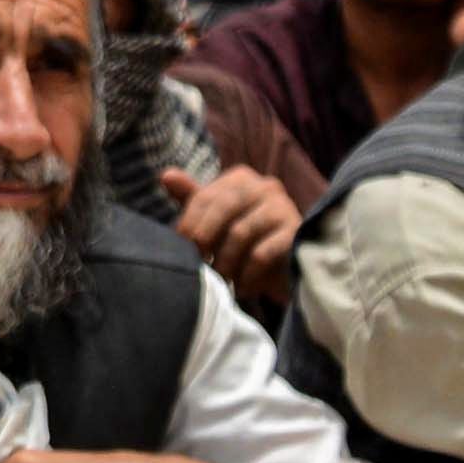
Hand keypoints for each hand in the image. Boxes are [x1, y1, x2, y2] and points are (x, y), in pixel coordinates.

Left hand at [169, 160, 303, 297]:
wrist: (286, 270)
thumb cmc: (245, 242)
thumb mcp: (216, 220)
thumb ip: (193, 198)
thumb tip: (166, 175)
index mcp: (241, 179)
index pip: (206, 195)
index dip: (189, 222)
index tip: (182, 246)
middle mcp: (265, 186)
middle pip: (224, 207)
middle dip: (205, 238)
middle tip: (198, 263)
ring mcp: (284, 208)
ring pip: (241, 232)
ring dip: (225, 261)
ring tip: (221, 279)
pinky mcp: (297, 234)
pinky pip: (261, 253)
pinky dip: (246, 274)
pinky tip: (242, 287)